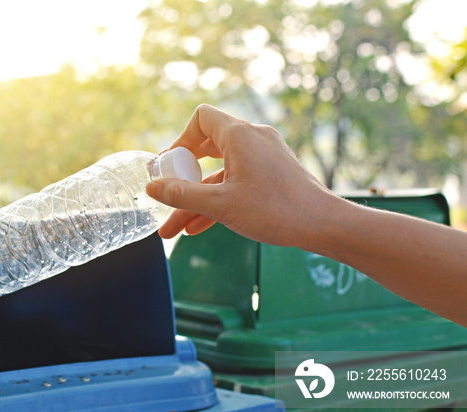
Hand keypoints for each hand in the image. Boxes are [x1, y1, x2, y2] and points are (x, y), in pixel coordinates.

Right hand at [146, 104, 336, 248]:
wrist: (324, 225)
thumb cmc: (276, 210)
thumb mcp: (221, 204)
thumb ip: (182, 196)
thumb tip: (151, 188)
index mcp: (240, 135)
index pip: (201, 118)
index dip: (180, 141)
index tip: (169, 167)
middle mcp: (252, 139)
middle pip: (206, 149)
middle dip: (182, 178)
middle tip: (166, 195)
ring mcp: (264, 157)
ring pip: (219, 174)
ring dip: (196, 200)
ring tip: (172, 229)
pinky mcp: (271, 175)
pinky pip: (235, 182)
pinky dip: (217, 200)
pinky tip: (197, 227)